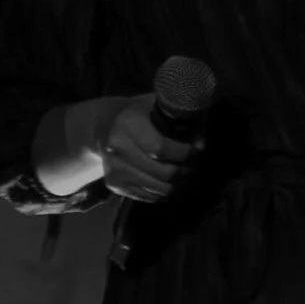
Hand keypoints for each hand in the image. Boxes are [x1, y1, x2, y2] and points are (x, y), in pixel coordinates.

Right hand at [93, 90, 202, 206]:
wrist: (103, 125)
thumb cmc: (136, 113)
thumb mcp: (155, 106)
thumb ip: (179, 122)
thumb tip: (201, 144)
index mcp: (127, 124)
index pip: (161, 148)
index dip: (183, 153)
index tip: (195, 150)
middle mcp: (117, 148)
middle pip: (162, 172)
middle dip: (183, 170)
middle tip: (192, 165)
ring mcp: (114, 169)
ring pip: (158, 189)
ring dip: (176, 185)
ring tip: (182, 174)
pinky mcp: (114, 184)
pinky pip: (148, 197)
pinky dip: (162, 192)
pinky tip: (168, 182)